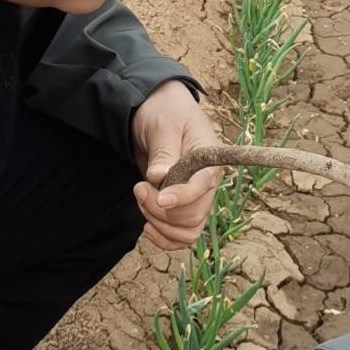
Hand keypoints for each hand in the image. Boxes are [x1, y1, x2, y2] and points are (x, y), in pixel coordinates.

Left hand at [131, 80, 222, 251]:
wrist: (157, 111)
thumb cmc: (164, 112)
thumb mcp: (163, 126)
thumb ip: (164, 153)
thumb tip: (159, 177)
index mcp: (209, 161)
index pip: (203, 188)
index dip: (182, 198)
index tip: (158, 197)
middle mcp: (206, 184)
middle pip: (193, 216)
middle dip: (161, 211)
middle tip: (139, 188)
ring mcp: (195, 198)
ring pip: (187, 231)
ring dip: (160, 225)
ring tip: (141, 199)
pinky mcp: (181, 207)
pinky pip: (181, 236)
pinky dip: (163, 238)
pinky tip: (147, 226)